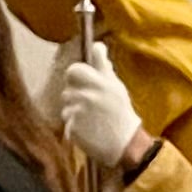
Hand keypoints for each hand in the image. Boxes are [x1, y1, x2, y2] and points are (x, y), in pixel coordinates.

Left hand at [52, 46, 144, 167]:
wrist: (125, 145)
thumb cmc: (121, 113)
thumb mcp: (116, 87)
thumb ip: (103, 66)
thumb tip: (97, 46)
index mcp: (99, 84)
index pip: (74, 70)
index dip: (76, 75)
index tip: (84, 82)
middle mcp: (86, 97)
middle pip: (68, 89)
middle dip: (75, 95)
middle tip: (90, 104)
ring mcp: (78, 114)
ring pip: (66, 107)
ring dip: (75, 112)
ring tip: (92, 119)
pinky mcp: (72, 129)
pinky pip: (68, 123)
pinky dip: (76, 126)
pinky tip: (89, 130)